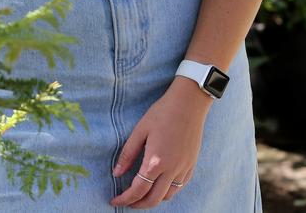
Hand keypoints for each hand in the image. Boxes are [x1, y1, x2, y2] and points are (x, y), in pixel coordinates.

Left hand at [109, 76, 211, 207]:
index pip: (138, 190)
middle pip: (154, 199)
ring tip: (142, 194)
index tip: (114, 201)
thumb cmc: (162, 112)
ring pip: (168, 196)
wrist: (189, 103)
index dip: (125, 199)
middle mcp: (171, 170)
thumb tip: (116, 173)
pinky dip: (168, 191)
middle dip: (138, 204)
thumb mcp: (140, 129)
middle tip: (127, 202)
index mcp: (156, 161)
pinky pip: (179, 187)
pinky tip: (160, 185)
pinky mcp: (191, 165)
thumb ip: (128, 153)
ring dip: (154, 199)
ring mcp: (184, 169)